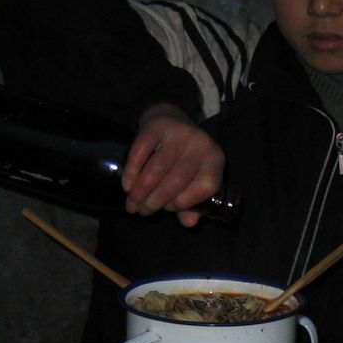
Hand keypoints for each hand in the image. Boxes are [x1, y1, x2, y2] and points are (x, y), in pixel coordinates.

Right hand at [124, 104, 224, 226]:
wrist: (169, 119)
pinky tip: (127, 185)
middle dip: (156, 201)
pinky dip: (132, 172)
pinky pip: (141, 152)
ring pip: (157, 168)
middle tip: (141, 211)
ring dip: (141, 191)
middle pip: (177, 179)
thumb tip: (189, 223)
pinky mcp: (157, 126)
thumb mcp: (194, 178)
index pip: (206, 186)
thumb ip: (193, 204)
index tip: (169, 208)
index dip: (187, 202)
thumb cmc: (183, 158)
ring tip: (132, 204)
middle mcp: (201, 144)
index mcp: (215, 160)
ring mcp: (179, 133)